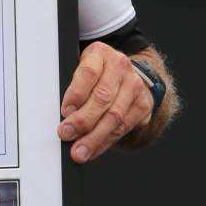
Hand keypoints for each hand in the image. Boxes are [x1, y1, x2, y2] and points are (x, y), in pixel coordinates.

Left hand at [58, 41, 151, 162]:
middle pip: (102, 97)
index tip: (65, 111)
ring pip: (114, 116)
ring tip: (79, 151)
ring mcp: (134, 86)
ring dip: (94, 137)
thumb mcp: (82, 70)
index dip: (76, 94)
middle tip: (66, 134)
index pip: (88, 73)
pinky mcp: (143, 105)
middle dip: (83, 120)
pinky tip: (93, 150)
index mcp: (100, 54)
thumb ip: (73, 87)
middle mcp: (120, 67)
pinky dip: (105, 142)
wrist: (127, 76)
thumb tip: (62, 115)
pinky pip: (123, 128)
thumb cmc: (97, 74)